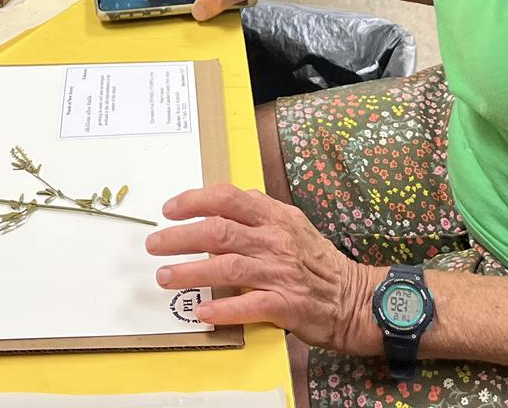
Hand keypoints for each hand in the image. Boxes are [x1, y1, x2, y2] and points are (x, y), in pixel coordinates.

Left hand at [147, 184, 382, 353]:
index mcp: (275, 216)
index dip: (195, 200)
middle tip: (154, 244)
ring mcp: (280, 272)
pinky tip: (201, 310)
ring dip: (191, 271)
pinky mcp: (285, 304)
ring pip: (227, 266)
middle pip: (219, 231)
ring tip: (165, 276)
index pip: (228, 198)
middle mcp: (275, 240)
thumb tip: (220, 206)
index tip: (169, 209)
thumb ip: (259, 213)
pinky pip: (248, 305)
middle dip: (180, 237)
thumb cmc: (317, 261)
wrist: (354, 296)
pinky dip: (222, 308)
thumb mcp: (292, 225)